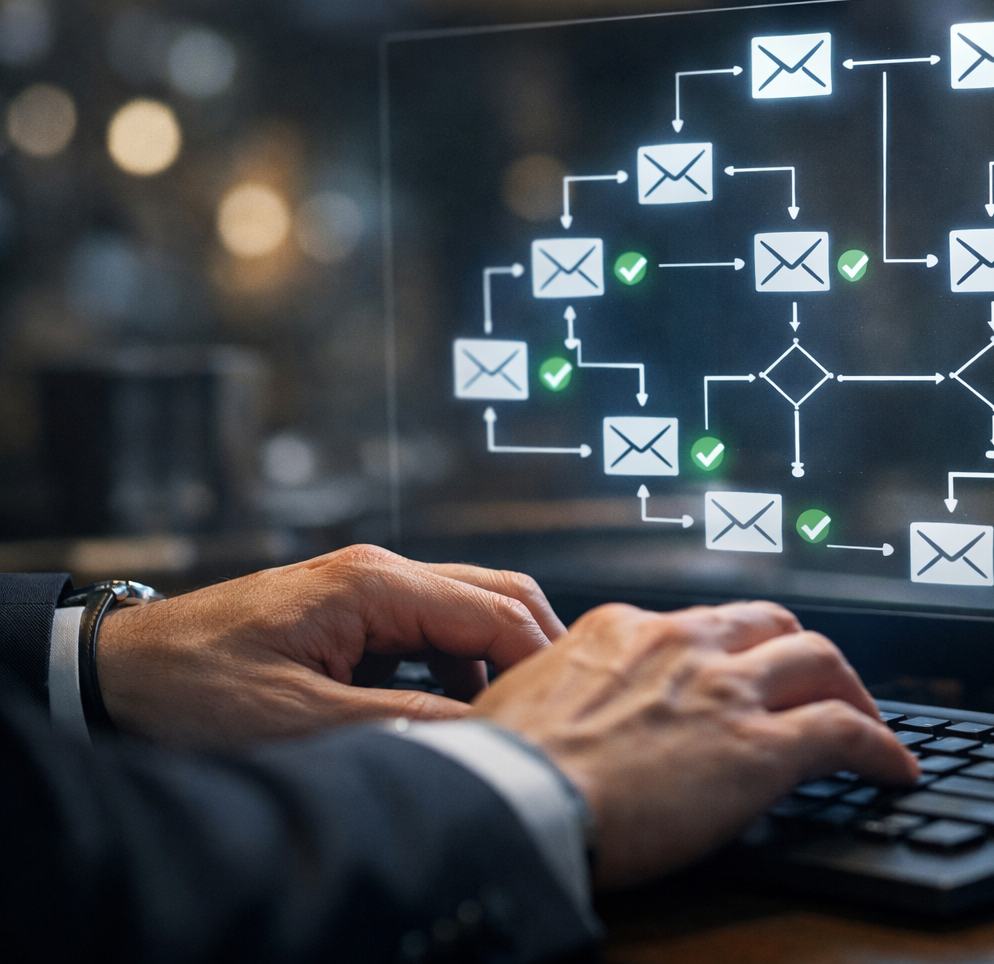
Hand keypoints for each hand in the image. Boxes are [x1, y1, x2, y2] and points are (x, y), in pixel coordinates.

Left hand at [96, 545, 563, 746]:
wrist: (117, 672)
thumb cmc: (193, 688)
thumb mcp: (301, 721)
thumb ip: (403, 723)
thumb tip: (488, 733)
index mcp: (374, 584)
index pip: (495, 611)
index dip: (540, 661)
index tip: (564, 712)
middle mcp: (380, 571)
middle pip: (497, 592)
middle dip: (536, 648)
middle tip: (559, 710)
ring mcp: (369, 587)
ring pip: (470, 607)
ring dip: (498, 659)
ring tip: (511, 719)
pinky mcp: (355, 610)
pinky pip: (434, 627)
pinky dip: (461, 664)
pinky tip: (457, 710)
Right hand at [469, 600, 918, 886]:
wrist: (513, 800)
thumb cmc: (502, 768)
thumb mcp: (522, 700)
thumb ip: (562, 692)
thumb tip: (556, 718)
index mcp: (622, 630)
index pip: (699, 624)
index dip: (728, 650)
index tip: (734, 673)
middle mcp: (683, 644)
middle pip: (772, 624)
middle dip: (798, 652)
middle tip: (812, 683)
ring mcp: (727, 690)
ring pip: (820, 661)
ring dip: (849, 690)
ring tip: (865, 720)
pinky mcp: (761, 746)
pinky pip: (845, 732)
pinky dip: (880, 746)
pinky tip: (894, 768)